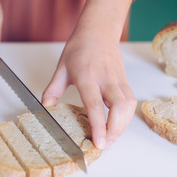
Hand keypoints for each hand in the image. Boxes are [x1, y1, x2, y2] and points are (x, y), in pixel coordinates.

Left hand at [42, 31, 136, 149]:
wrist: (98, 30)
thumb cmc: (79, 48)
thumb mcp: (61, 68)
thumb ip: (52, 90)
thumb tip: (45, 109)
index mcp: (87, 76)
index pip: (95, 105)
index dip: (98, 126)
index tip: (99, 143)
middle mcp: (106, 79)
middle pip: (119, 108)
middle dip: (115, 131)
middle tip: (105, 146)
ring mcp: (118, 79)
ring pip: (129, 106)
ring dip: (123, 126)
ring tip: (111, 139)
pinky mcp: (125, 81)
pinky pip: (131, 101)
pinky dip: (127, 117)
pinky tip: (117, 125)